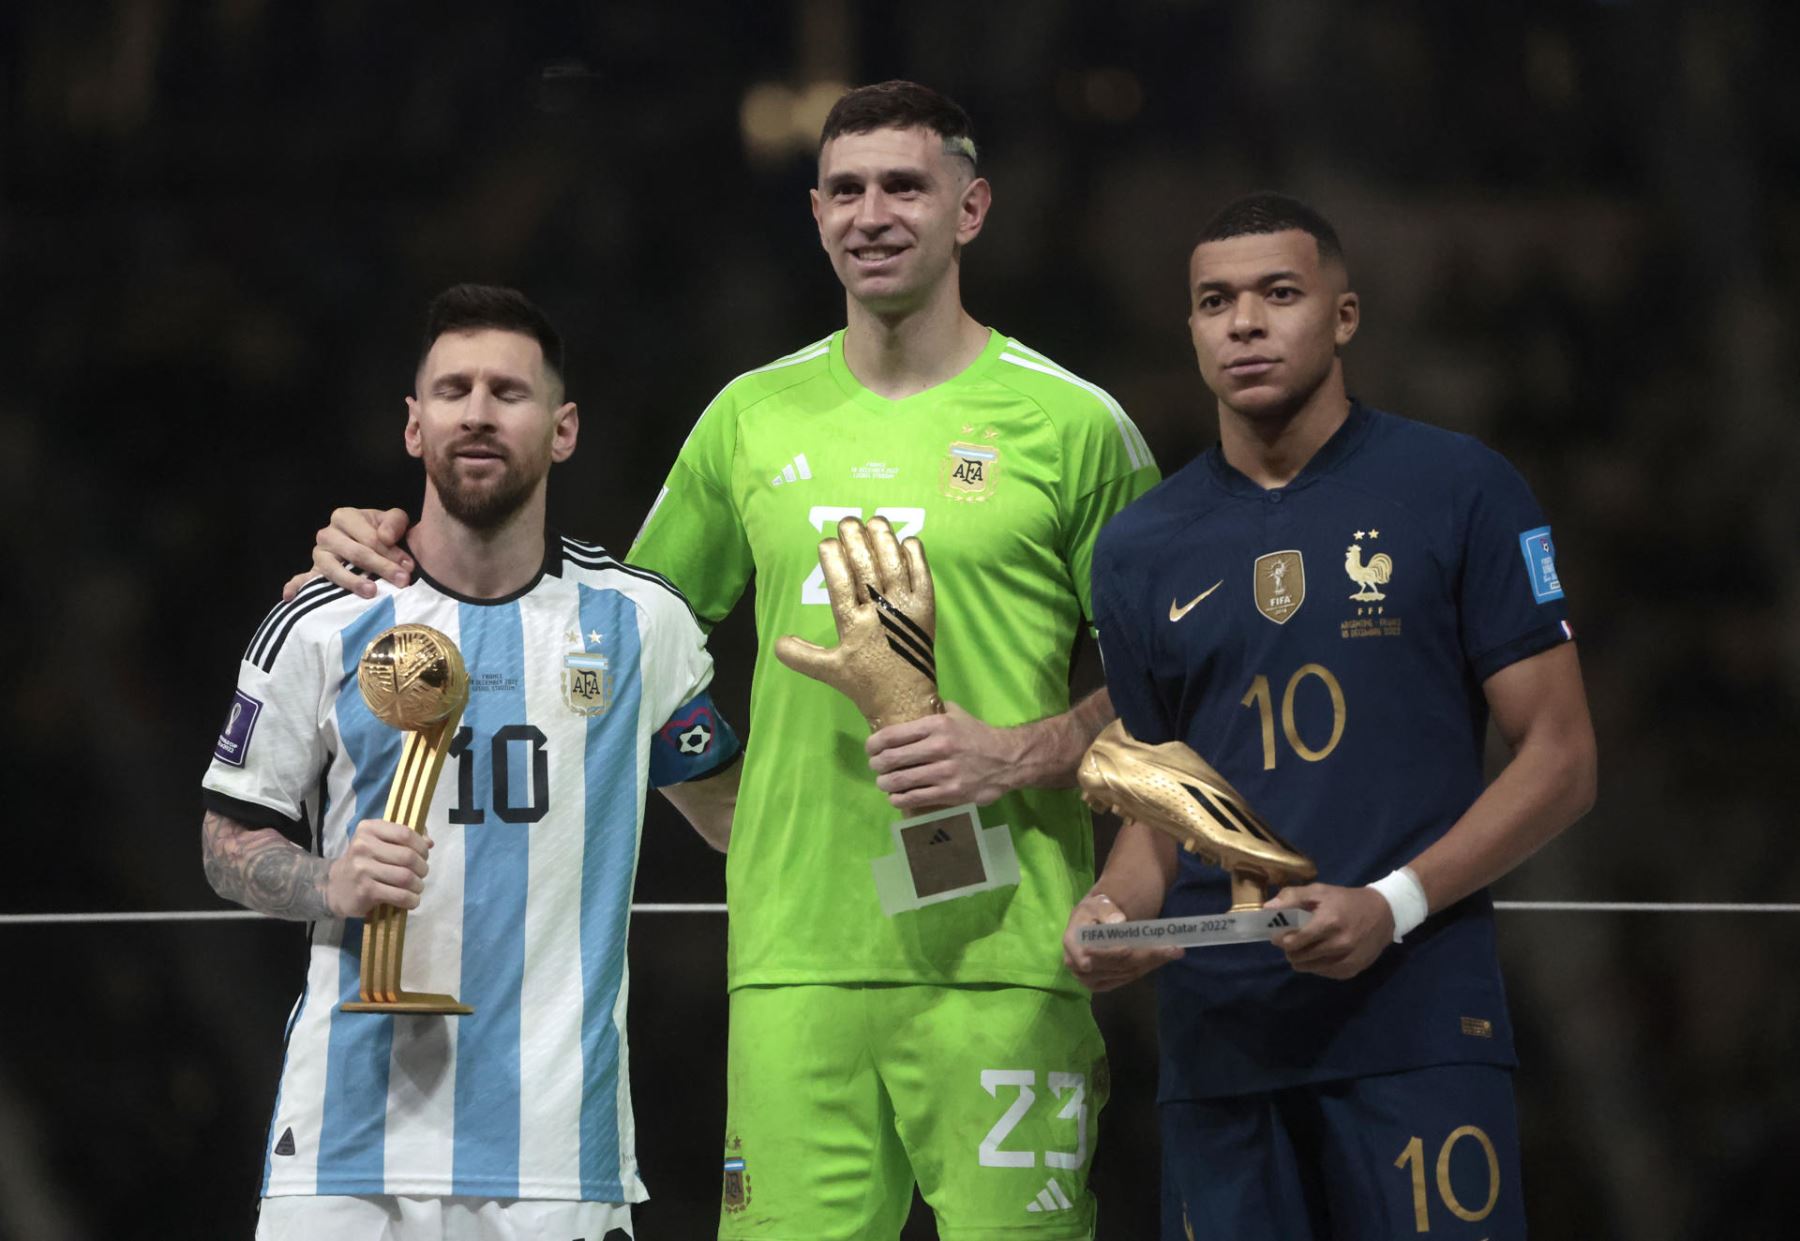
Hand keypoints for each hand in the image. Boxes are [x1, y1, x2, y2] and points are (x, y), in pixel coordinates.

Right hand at [280, 507, 414, 600]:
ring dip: (352, 581)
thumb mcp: (393, 520)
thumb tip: (385, 537)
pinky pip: (302, 579)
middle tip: (401, 581)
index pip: (369, 537)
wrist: (372, 543)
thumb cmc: (382, 531)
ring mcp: (318, 554)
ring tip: (371, 592)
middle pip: (355, 553)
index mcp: (345, 517)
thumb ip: (394, 523)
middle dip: (381, 567)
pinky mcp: (314, 571)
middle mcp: (327, 534)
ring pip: (333, 569)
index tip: (409, 567)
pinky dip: (295, 587)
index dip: (391, 552)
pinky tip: (290, 597)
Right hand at [325, 819, 431, 917]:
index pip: (405, 833)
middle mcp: (363, 846)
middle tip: (422, 874)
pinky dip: (411, 899)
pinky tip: (411, 900)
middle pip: (408, 856)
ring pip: (406, 877)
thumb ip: (404, 838)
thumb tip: (429, 842)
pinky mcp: (365, 891)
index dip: (421, 846)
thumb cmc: (365, 862)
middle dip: (422, 867)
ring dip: (418, 885)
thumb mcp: (379, 842)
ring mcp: (362, 869)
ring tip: (417, 887)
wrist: (336, 888)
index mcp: (368, 829)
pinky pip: (399, 895)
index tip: (424, 855)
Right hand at [773, 515, 940, 729]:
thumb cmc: (866, 684)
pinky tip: (908, 540)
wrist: (907, 701)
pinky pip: (922, 577)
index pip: (841, 584)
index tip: (826, 541)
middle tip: (848, 521)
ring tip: (875, 520)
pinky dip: (916, 557)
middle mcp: (880, 613)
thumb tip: (777, 642)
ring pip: (894, 566)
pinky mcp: (926, 610)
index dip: (833, 560)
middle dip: (856, 541)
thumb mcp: (829, 671)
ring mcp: (906, 610)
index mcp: (854, 626)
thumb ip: (802, 656)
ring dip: (884, 540)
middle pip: (867, 568)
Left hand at [868, 702, 1020, 811]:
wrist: (1007, 760)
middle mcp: (939, 747)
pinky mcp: (950, 793)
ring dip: (885, 783)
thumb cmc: (977, 735)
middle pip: (892, 759)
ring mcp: (944, 772)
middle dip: (877, 765)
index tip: (871, 748)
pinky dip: (899, 799)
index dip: (874, 744)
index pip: (893, 735)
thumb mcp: (957, 714)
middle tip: (876, 767)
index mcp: (937, 725)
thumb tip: (911, 703)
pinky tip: (896, 797)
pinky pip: (915, 798)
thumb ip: (934, 709)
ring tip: (884, 783)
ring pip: (900, 781)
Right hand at [1062, 892, 1181, 991]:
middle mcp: (1077, 964)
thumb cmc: (1096, 910)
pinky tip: (1160, 959)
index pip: (1088, 955)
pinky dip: (1145, 969)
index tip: (1129, 948)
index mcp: (1072, 942)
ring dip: (1150, 963)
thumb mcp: (1099, 903)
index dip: (1109, 954)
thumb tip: (1119, 923)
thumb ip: (1107, 911)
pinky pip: (1125, 979)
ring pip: (1124, 973)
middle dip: (1144, 957)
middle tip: (1172, 949)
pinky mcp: (1101, 984)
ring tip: (1172, 951)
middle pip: (1113, 965)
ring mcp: (1088, 978)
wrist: (1095, 923)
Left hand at [1265, 883, 1393, 979]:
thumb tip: (1267, 909)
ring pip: (1308, 968)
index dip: (1280, 939)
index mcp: (1328, 922)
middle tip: (1293, 939)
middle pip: (1298, 956)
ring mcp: (1347, 959)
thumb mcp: (1320, 891)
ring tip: (1306, 946)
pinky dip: (1316, 965)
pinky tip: (1321, 953)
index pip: (1293, 941)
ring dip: (1301, 958)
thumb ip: (1292, 897)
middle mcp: (1339, 944)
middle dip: (1290, 948)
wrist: (1384, 913)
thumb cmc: (1347, 900)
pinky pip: (1323, 973)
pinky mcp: (1353, 970)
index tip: (1278, 934)